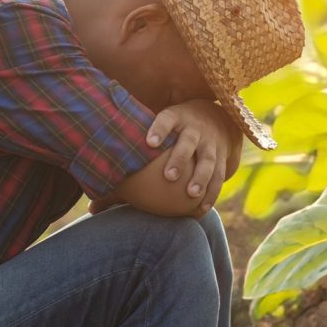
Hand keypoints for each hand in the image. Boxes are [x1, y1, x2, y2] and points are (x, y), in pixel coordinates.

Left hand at [144, 98, 240, 216]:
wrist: (216, 117)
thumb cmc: (174, 128)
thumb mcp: (160, 125)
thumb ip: (134, 142)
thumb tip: (104, 164)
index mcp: (177, 117)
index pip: (167, 120)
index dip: (159, 129)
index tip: (149, 143)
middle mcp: (195, 129)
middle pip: (188, 142)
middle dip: (179, 158)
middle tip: (169, 176)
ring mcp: (211, 143)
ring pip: (207, 161)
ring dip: (200, 178)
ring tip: (190, 194)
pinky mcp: (222, 158)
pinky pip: (219, 176)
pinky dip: (211, 193)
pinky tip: (201, 209)